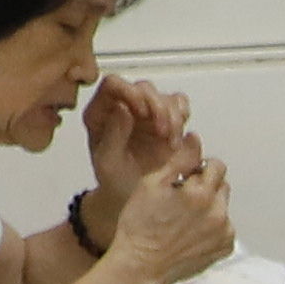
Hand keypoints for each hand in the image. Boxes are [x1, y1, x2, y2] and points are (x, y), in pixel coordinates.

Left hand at [77, 71, 200, 222]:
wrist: (132, 199)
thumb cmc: (115, 182)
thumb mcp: (108, 163)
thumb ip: (113, 134)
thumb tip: (123, 108)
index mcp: (101, 113)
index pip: (114, 84)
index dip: (131, 92)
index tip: (142, 111)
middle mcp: (124, 108)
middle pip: (144, 88)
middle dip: (158, 107)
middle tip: (162, 132)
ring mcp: (146, 114)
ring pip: (165, 96)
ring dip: (173, 117)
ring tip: (171, 142)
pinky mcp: (166, 121)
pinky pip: (179, 106)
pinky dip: (183, 119)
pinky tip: (177, 140)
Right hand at [98, 151, 238, 283]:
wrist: (141, 266)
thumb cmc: (140, 226)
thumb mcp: (152, 183)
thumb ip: (179, 159)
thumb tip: (195, 139)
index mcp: (201, 193)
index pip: (216, 165)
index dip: (199, 168)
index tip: (185, 177)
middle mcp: (218, 213)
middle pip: (222, 186)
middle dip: (205, 186)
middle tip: (181, 198)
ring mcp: (224, 233)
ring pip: (223, 207)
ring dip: (209, 207)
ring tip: (183, 218)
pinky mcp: (224, 248)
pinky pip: (224, 228)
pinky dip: (212, 227)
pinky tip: (190, 232)